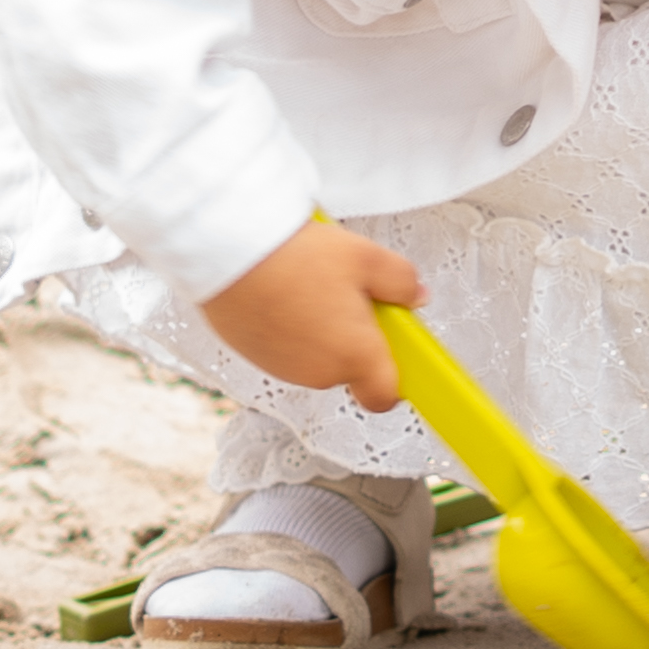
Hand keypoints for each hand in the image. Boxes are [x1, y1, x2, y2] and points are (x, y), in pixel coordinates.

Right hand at [204, 218, 424, 412]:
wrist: (231, 252)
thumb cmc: (299, 257)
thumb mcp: (366, 257)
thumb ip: (402, 282)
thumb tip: (416, 297)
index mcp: (354, 356)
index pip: (384, 396)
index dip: (394, 378)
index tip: (397, 349)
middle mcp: (318, 373)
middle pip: (350, 368)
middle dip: (356, 337)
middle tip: (351, 294)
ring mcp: (283, 369)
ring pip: (317, 357)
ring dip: (323, 331)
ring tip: (313, 286)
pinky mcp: (254, 357)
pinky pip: (286, 349)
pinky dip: (292, 329)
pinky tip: (286, 292)